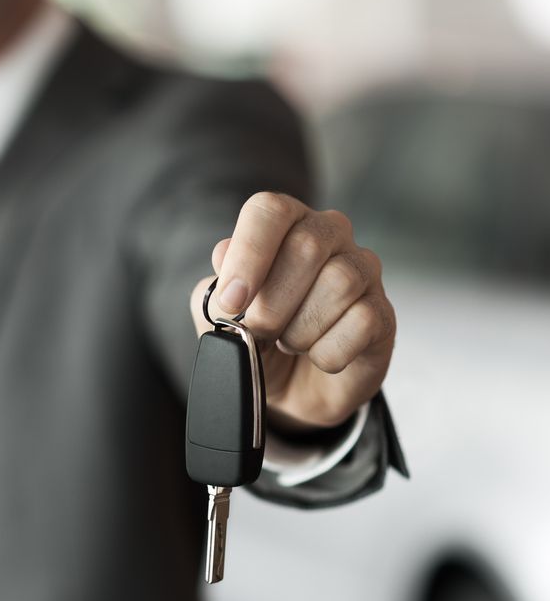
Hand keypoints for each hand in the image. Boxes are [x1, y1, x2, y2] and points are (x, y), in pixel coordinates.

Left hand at [190, 192, 395, 432]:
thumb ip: (217, 287)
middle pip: (306, 246)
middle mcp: (329, 235)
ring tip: (291, 342)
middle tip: (262, 331)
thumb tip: (224, 253)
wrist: (285, 389)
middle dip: (273, 302)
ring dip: (301, 328)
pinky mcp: (383, 312)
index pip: (270, 210)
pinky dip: (328, 352)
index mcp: (284, 225)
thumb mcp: (219, 315)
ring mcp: (363, 270)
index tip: (233, 301)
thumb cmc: (254, 338)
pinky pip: (362, 322)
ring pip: (339, 282)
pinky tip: (318, 356)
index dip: (249, 254)